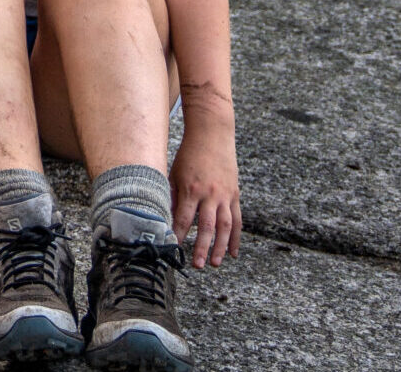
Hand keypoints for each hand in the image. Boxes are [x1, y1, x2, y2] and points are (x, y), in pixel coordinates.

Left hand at [170, 117, 241, 267]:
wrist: (212, 135)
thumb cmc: (188, 155)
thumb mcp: (174, 173)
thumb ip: (171, 196)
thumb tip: (163, 218)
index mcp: (191, 188)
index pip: (183, 218)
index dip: (178, 234)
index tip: (172, 249)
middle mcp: (210, 194)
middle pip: (206, 226)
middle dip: (201, 247)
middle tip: (197, 265)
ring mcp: (225, 195)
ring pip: (225, 226)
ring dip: (220, 246)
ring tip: (215, 264)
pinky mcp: (235, 194)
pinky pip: (237, 219)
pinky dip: (235, 237)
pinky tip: (232, 253)